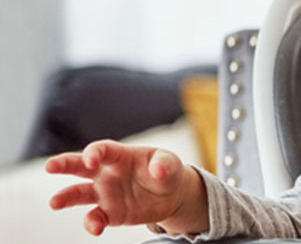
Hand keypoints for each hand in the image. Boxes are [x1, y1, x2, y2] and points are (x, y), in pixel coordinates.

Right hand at [45, 140, 205, 235]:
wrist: (171, 195)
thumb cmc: (166, 171)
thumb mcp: (170, 163)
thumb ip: (164, 164)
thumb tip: (158, 171)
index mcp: (120, 156)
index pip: (102, 150)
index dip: (94, 152)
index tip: (90, 159)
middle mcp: (106, 173)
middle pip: (79, 166)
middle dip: (63, 164)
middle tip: (50, 166)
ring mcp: (105, 193)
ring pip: (79, 194)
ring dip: (66, 198)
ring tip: (54, 203)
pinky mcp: (109, 213)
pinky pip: (96, 218)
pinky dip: (93, 224)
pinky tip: (96, 229)